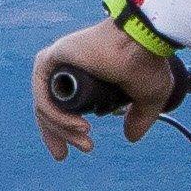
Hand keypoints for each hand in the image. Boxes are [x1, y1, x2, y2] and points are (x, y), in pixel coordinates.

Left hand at [31, 21, 175, 159]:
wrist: (142, 42)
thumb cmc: (148, 63)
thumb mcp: (148, 99)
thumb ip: (140, 118)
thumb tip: (131, 138)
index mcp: (83, 77)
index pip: (61, 108)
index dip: (66, 131)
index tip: (84, 147)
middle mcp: (65, 70)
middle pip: (50, 110)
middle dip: (61, 136)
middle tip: (85, 148)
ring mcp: (56, 64)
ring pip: (46, 107)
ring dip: (64, 130)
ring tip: (86, 141)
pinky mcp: (49, 59)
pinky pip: (43, 96)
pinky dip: (57, 116)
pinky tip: (77, 126)